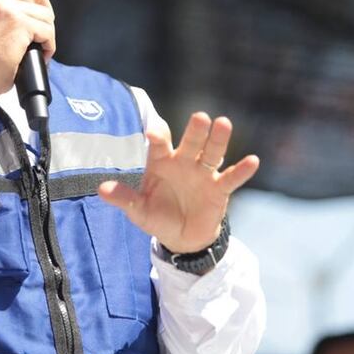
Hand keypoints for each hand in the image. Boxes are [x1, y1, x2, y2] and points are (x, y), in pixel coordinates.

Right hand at [0, 0, 54, 115]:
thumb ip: (4, 9)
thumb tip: (34, 3)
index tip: (38, 1)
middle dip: (45, 14)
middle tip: (39, 32)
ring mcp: (8, 9)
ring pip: (47, 13)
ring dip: (48, 33)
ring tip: (37, 47)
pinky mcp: (20, 24)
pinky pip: (48, 30)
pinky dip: (49, 46)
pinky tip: (40, 54)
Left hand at [99, 113, 258, 253]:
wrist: (182, 237)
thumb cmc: (157, 216)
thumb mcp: (138, 210)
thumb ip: (123, 198)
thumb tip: (101, 190)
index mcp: (161, 162)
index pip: (160, 145)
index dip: (159, 137)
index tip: (155, 131)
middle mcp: (184, 162)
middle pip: (191, 143)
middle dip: (195, 131)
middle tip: (200, 117)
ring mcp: (203, 174)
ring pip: (212, 153)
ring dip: (218, 139)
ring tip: (223, 123)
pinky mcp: (219, 189)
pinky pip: (230, 178)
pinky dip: (241, 171)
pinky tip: (253, 160)